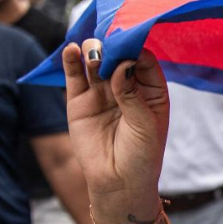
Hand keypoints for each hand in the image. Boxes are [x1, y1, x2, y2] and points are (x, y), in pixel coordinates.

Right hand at [62, 41, 169, 214]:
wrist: (119, 184)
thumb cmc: (142, 156)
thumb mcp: (145, 124)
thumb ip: (132, 94)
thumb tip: (122, 64)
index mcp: (150, 90)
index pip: (143, 60)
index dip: (135, 48)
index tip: (129, 39)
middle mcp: (125, 86)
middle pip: (117, 57)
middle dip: (113, 46)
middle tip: (109, 41)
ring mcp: (101, 92)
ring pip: (95, 63)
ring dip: (94, 52)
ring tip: (94, 51)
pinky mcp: (79, 102)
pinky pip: (75, 77)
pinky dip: (72, 61)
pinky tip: (71, 50)